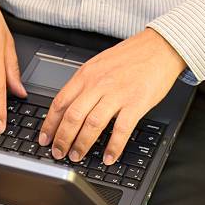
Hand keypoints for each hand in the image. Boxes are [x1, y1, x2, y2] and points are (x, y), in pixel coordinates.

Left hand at [40, 28, 185, 164]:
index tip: (44, 138)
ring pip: (92, 124)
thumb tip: (69, 107)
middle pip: (72, 116)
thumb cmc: (131, 57)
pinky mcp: (136, 103)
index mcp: (86, 75)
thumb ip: (84, 84)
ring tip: (77, 157)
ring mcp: (117, 94)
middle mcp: (98, 84)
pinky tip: (108, 157)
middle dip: (62, 139)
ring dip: (82, 144)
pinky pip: (121, 130)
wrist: (160, 47)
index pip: (60, 102)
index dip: (49, 124)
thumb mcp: (99, 65)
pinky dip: (113, 147)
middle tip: (58, 152)